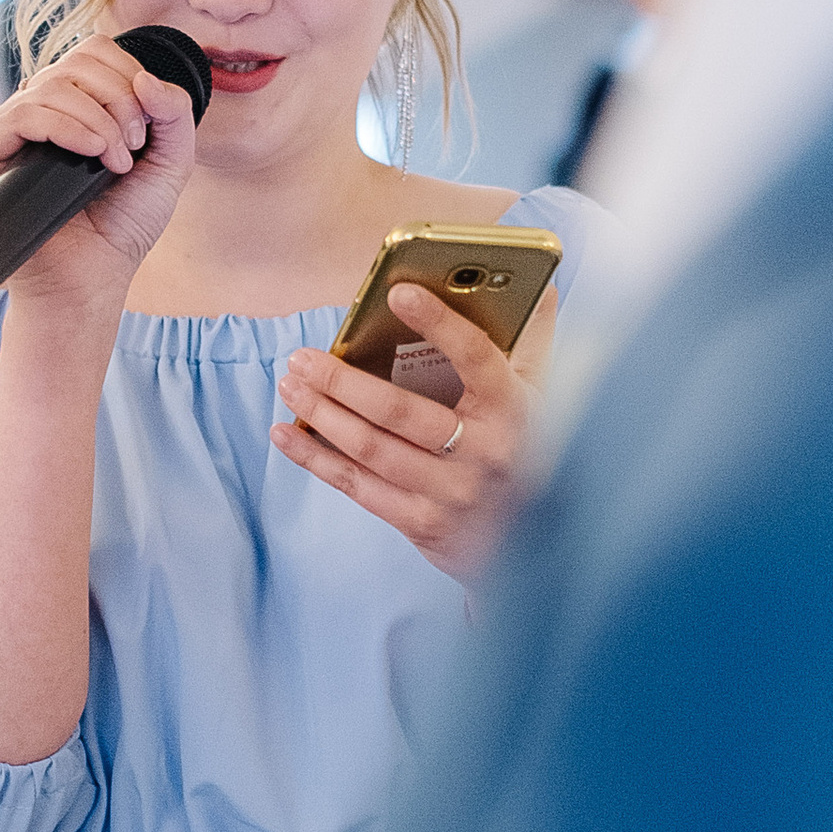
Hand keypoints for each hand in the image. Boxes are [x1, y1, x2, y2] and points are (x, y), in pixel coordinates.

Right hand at [0, 40, 196, 328]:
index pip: (95, 51)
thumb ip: (175, 115)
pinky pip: (20, 114)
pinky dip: (65, 126)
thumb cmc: (123, 227)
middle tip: (134, 146)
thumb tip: (145, 76)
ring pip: (51, 85)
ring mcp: (9, 130)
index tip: (146, 128)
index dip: (128, 76)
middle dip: (119, 99)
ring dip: (98, 119)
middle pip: (76, 60)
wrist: (91, 281)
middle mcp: (39, 109)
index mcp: (75, 103)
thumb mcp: (169, 165)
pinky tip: (92, 153)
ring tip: (115, 161)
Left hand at [272, 283, 548, 579]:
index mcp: (515, 411)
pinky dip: (316, 459)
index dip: (439, 323)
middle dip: (341, 381)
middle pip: (399, 411)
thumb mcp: (546, 396)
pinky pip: (358, 487)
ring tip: (290, 385)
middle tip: (302, 357)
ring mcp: (451, 493)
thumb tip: (537, 287)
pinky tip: (286, 434)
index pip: (476, 358)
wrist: (542, 544)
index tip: (398, 292)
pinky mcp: (423, 523)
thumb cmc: (534, 450)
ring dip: (322, 413)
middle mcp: (484, 453)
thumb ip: (534, 341)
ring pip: (371, 449)